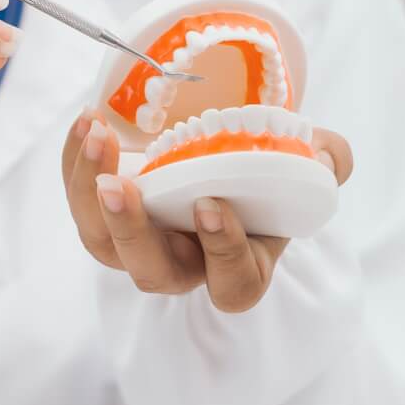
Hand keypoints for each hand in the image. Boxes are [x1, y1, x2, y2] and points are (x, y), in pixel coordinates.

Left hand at [58, 111, 353, 311]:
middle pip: (151, 272)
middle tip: (119, 185)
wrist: (229, 152)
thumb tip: (327, 156)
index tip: (211, 204)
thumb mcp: (311, 162)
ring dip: (89, 191)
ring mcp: (141, 242)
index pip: (232, 285)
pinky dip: (77, 162)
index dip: (222, 252)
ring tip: (97, 135)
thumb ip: (327, 160)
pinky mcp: (108, 213)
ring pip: (103, 241)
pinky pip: (81, 201)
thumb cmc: (272, 170)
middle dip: (131, 232)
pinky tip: (88, 120)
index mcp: (242, 266)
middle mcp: (187, 265)